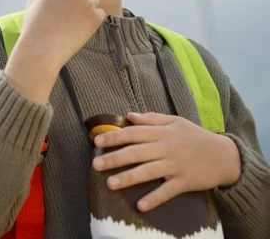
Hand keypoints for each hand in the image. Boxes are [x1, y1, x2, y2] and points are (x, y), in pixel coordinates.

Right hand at [18, 0, 105, 69]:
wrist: (42, 50)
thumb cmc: (34, 28)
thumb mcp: (31, 6)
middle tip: (75, 8)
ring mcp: (87, 2)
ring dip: (89, 7)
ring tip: (74, 21)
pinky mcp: (95, 17)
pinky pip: (100, 13)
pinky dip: (94, 19)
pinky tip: (80, 28)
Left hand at [92, 112, 241, 211]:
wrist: (224, 155)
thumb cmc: (196, 137)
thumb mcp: (175, 121)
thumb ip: (152, 118)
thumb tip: (129, 115)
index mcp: (162, 131)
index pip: (134, 132)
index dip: (115, 136)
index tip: (97, 141)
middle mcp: (166, 147)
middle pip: (136, 152)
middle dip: (114, 157)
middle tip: (95, 164)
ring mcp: (175, 165)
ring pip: (148, 171)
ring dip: (128, 177)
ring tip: (110, 183)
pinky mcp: (185, 181)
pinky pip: (167, 191)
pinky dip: (155, 198)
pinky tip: (141, 205)